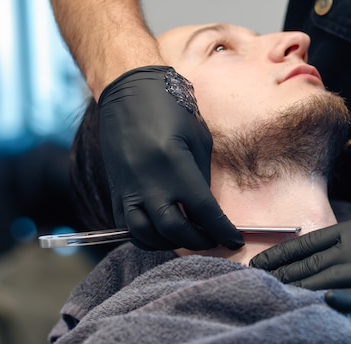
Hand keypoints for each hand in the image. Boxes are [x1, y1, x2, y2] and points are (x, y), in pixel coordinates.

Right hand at [98, 66, 243, 249]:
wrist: (129, 92)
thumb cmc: (170, 110)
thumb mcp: (198, 140)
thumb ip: (202, 178)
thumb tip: (206, 210)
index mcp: (175, 166)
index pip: (204, 212)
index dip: (222, 231)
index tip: (234, 241)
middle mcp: (149, 182)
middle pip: (174, 230)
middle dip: (198, 241)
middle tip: (212, 240)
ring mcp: (128, 189)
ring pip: (146, 235)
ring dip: (169, 243)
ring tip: (187, 238)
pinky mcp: (115, 190)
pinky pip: (127, 227)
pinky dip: (145, 237)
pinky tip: (161, 233)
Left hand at [250, 202, 350, 309]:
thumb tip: (347, 236)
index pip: (312, 241)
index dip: (284, 253)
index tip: (260, 263)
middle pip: (315, 262)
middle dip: (284, 274)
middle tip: (254, 285)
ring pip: (334, 278)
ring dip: (304, 289)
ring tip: (276, 297)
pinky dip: (350, 299)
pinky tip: (328, 304)